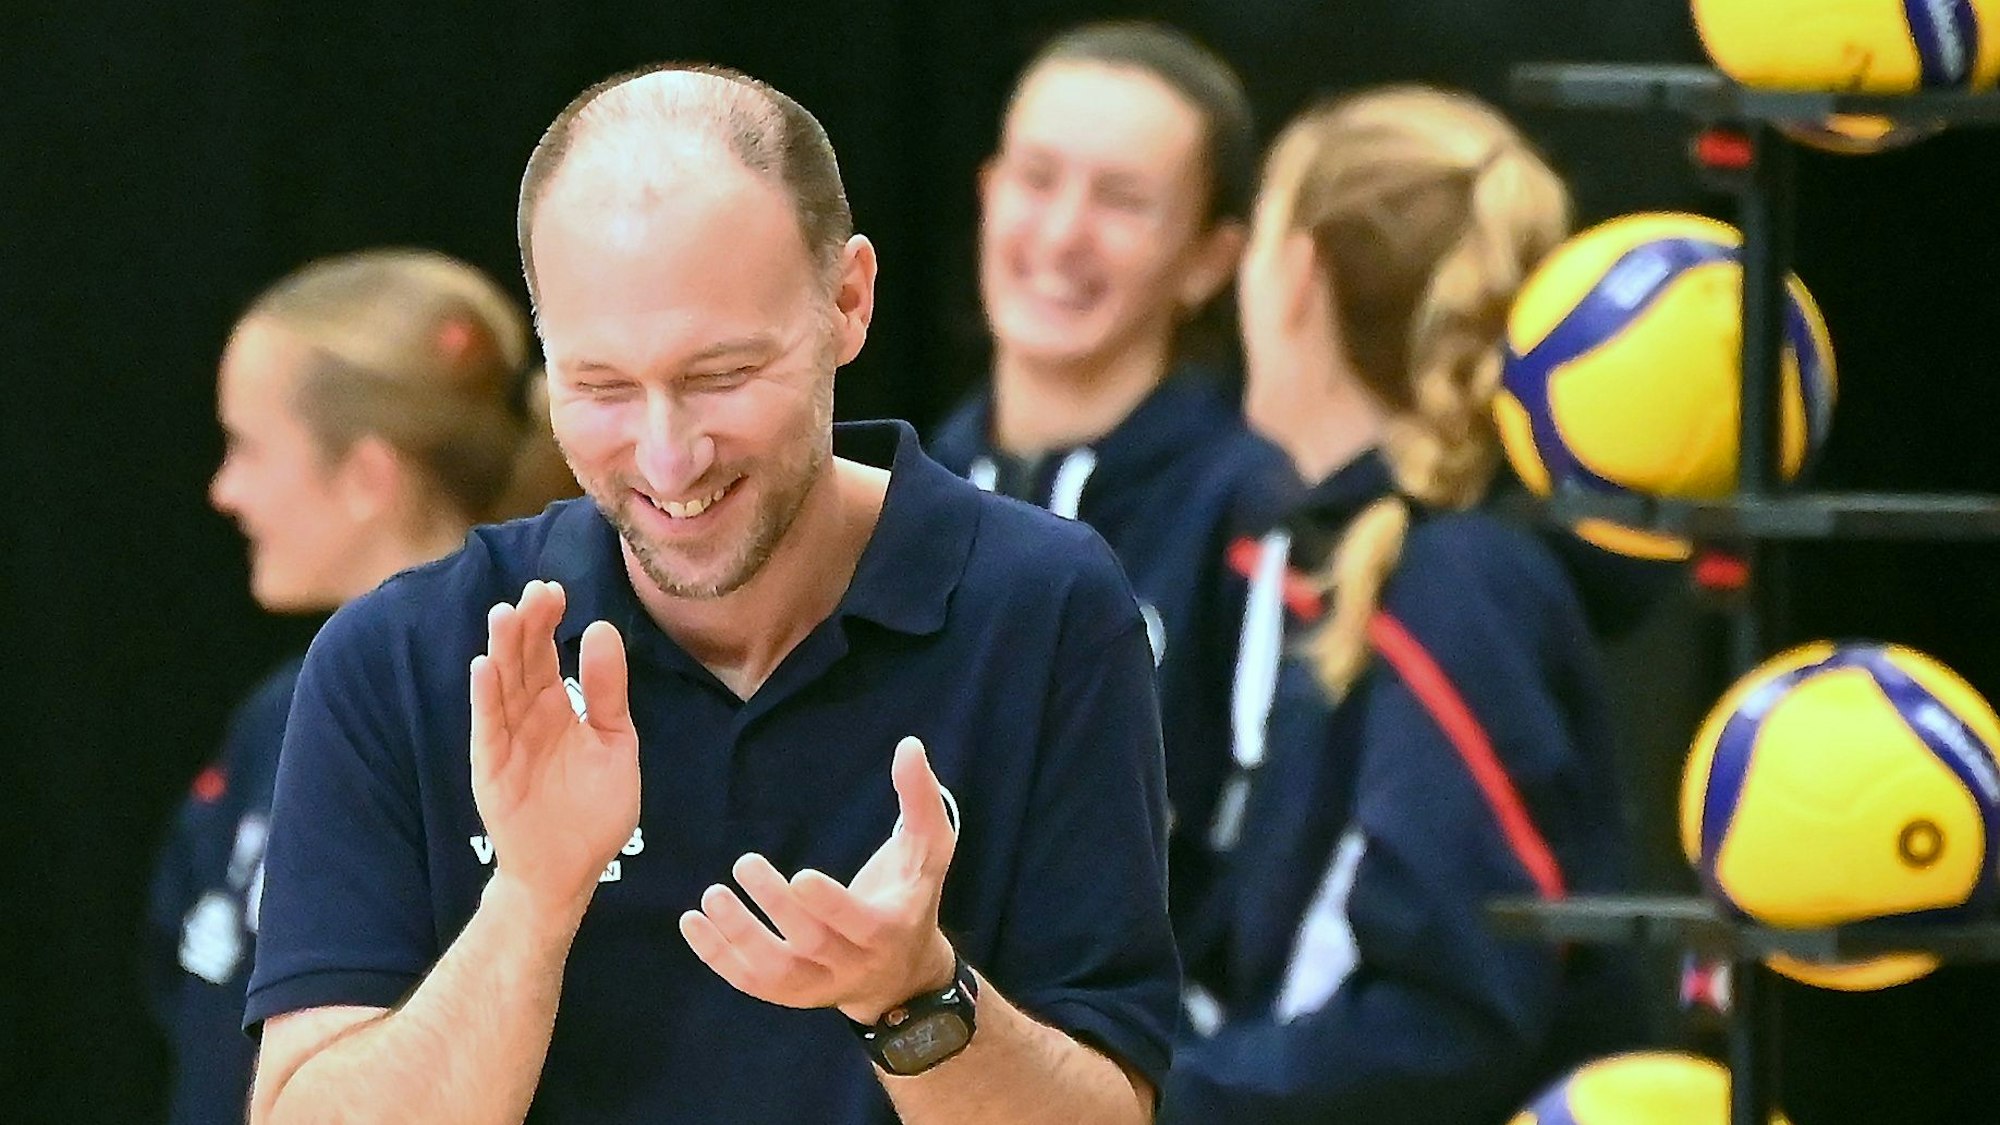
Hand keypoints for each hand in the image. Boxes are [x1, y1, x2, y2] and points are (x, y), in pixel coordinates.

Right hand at [470, 580, 639, 919]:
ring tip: (506, 614)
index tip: (555, 589)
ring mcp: (507, 741)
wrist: (570, 869)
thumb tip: (601, 628)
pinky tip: (484, 667)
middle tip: (537, 591)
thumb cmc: (594, 809)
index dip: (549, 621)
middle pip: (523, 662)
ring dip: (502, 652)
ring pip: (501, 687)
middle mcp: (528, 717)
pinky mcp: (492, 770)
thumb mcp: (615, 742)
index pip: (548, 653)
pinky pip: (487, 729)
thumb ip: (608, 691)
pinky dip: (485, 699)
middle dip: (528, 626)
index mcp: (558, 707)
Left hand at [680, 736, 957, 1022]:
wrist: (902, 974)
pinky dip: (718, 958)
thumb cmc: (910, 895)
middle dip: (776, 907)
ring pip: (776, 973)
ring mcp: (819, 986)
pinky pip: (751, 983)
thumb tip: (908, 745)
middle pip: (812, 944)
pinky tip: (693, 922)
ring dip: (739, 938)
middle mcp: (854, 964)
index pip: (859, 924)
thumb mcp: (929, 851)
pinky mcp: (790, 994)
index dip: (830, 905)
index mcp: (890, 928)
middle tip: (744, 864)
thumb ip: (921, 800)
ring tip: (711, 896)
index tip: (800, 875)